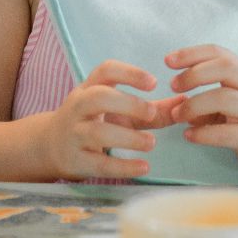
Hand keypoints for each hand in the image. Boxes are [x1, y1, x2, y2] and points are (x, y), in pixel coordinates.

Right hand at [41, 59, 183, 180]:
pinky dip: (122, 166)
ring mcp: (73, 133)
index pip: (106, 71)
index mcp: (89, 87)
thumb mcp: (119, 111)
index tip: (153, 82)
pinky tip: (144, 167)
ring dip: (128, 138)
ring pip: (97, 132)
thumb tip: (186, 104)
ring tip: (152, 143)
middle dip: (127, 103)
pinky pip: (98, 163)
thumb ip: (152, 108)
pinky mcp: (74, 159)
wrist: (51, 145)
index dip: (129, 73)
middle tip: (152, 113)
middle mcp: (78, 106)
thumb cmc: (93, 121)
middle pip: (98, 97)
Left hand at [167, 44, 237, 176]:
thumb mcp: (237, 96)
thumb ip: (209, 93)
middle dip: (194, 74)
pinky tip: (189, 136)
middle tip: (174, 86)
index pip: (220, 53)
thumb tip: (174, 100)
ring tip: (178, 115)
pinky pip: (227, 133)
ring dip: (195, 105)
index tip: (168, 61)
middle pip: (225, 68)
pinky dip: (203, 134)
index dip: (192, 53)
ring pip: (225, 99)